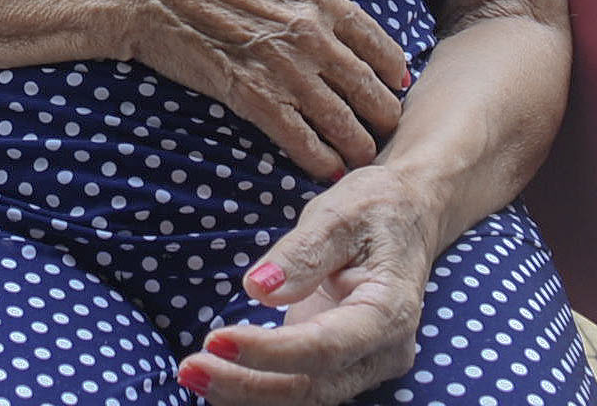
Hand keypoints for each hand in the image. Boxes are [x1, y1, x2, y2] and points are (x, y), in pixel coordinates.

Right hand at [99, 0, 410, 182]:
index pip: (374, 39)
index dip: (390, 67)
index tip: (397, 82)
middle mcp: (309, 34)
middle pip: (365, 85)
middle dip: (382, 112)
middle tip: (389, 129)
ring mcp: (282, 68)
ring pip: (338, 117)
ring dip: (357, 143)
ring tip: (366, 159)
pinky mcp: (251, 95)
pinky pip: (296, 135)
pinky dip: (316, 157)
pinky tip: (327, 170)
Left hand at [180, 167, 437, 403]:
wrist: (406, 218)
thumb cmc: (375, 209)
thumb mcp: (339, 213)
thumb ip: (302, 252)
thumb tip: (258, 289)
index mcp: (389, 311)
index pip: (326, 347)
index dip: (270, 352)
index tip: (216, 340)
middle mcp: (383, 352)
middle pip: (314, 386)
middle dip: (250, 386)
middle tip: (189, 369)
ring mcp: (363, 363)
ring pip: (306, 395)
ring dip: (247, 393)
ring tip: (192, 374)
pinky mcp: (341, 363)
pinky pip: (300, 385)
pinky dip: (257, 387)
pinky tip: (216, 378)